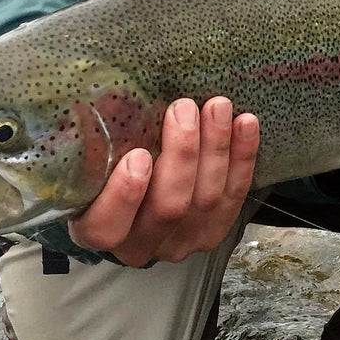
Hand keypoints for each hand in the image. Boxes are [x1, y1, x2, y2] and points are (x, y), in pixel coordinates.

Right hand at [67, 97, 258, 267]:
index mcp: (99, 227)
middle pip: (168, 208)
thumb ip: (97, 136)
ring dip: (216, 149)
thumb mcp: (94, 154)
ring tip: (218, 107)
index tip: (138, 155)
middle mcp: (139, 244)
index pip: (106, 227)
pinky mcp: (212, 231)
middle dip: (182, 154)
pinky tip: (245, 123)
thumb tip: (108, 94)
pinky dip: (243, 158)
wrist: (140, 186)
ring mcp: (180, 241)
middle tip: (184, 108)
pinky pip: (234, 196)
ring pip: (205, 200)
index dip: (123, 196)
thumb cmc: (108, 162)